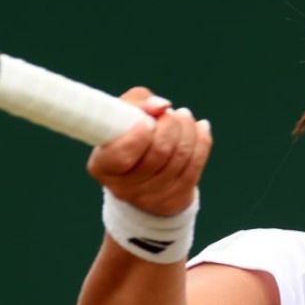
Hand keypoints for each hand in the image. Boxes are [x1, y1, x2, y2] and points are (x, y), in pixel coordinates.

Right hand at [86, 87, 212, 215]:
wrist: (140, 171)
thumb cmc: (128, 133)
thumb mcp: (124, 114)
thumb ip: (139, 103)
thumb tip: (162, 105)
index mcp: (102, 165)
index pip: (122, 155)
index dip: (140, 136)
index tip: (149, 121)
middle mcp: (122, 187)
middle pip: (159, 154)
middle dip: (171, 126)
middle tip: (170, 113)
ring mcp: (149, 198)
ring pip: (181, 158)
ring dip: (188, 130)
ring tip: (184, 116)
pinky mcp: (172, 201)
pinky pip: (195, 167)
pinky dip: (202, 142)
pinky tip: (200, 128)